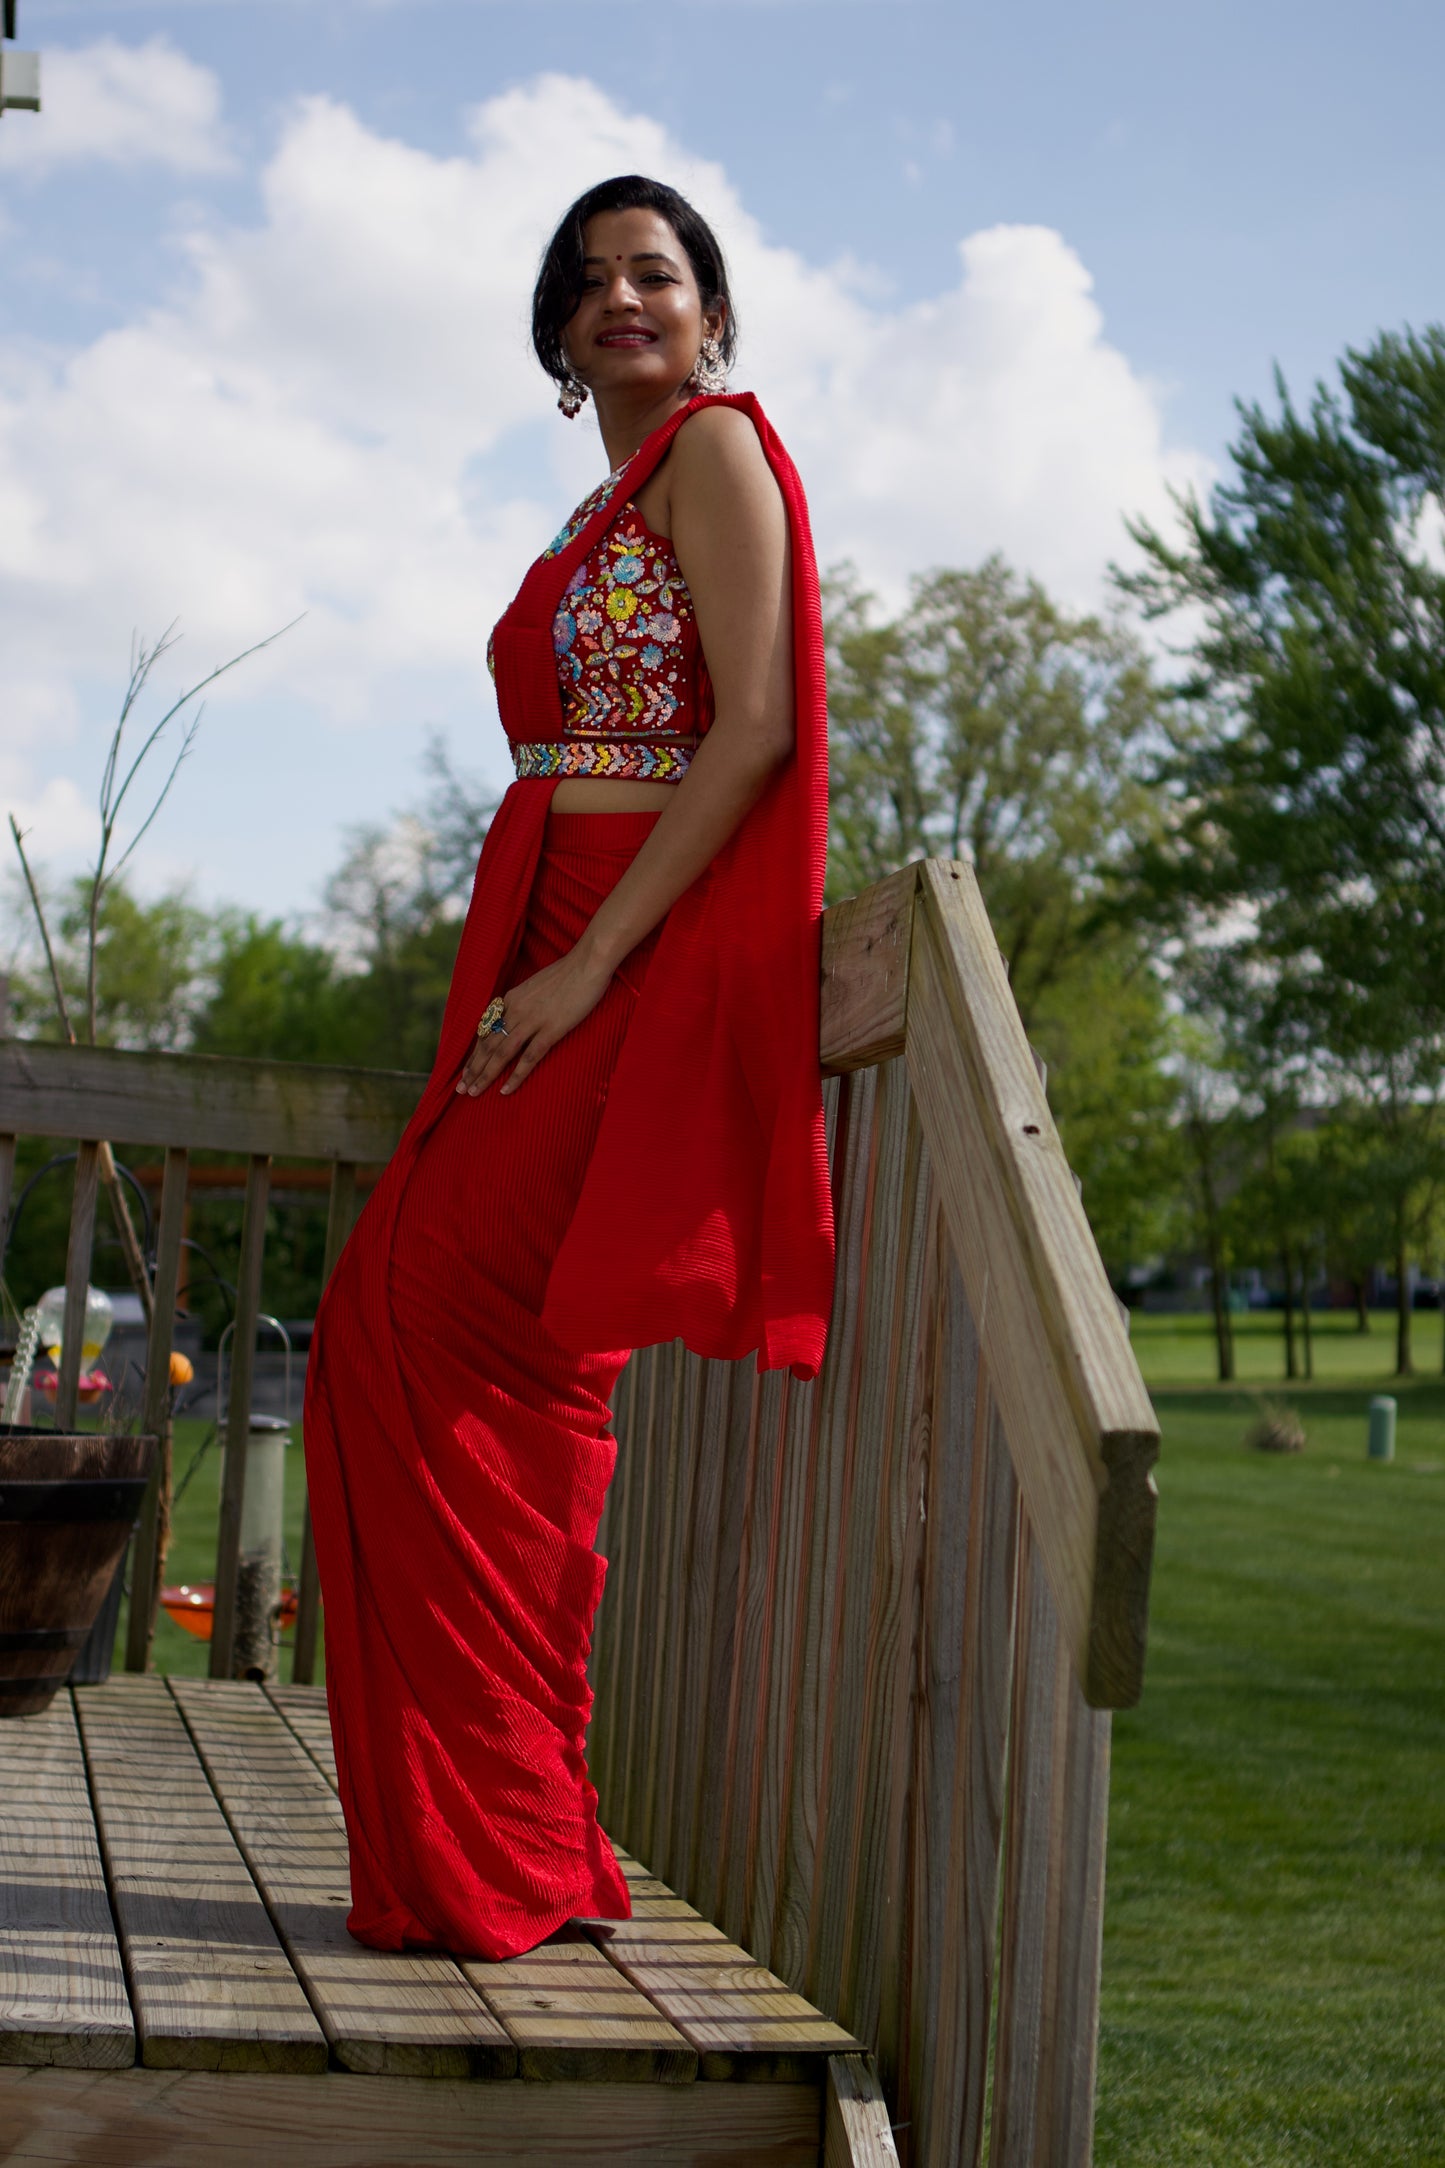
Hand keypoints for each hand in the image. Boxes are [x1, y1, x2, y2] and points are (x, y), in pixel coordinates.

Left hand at [456, 948, 612, 1096]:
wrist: (588, 963)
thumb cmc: (568, 973)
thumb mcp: (537, 986)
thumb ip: (526, 1003)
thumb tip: (519, 1018)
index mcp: (511, 999)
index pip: (486, 1031)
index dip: (474, 1053)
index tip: (466, 1070)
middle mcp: (515, 1010)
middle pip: (488, 1045)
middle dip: (472, 1069)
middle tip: (460, 1088)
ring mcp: (532, 1020)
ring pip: (501, 1054)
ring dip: (485, 1075)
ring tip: (473, 1093)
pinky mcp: (551, 1029)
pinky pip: (529, 1057)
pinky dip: (515, 1075)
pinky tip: (505, 1090)